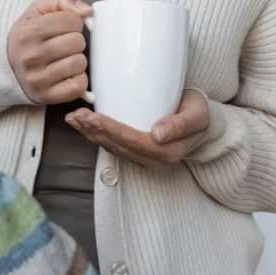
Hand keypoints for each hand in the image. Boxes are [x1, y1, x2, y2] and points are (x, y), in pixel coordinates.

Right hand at [7, 0, 91, 104]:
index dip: (73, 22)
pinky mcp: (45, 96)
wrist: (6, 67)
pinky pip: (78, 86)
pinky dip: (78, 80)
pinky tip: (67, 74)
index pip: (73, 20)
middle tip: (64, 44)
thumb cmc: (28, 36)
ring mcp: (37, 79)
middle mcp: (31, 56)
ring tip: (64, 58)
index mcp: (29, 31)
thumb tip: (87, 12)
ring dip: (77, 60)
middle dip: (75, 41)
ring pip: (80, 64)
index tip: (62, 28)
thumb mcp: (38, 9)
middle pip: (78, 42)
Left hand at [65, 89, 209, 168]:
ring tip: (74, 119)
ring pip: (111, 148)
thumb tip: (158, 135)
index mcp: (168, 153)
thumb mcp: (197, 115)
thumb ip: (180, 125)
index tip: (93, 117)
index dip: (112, 130)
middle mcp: (153, 161)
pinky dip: (95, 135)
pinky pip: (112, 146)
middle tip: (76, 116)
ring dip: (90, 134)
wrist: (201, 122)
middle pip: (118, 146)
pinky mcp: (135, 154)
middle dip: (95, 131)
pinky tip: (83, 124)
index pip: (133, 141)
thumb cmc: (198, 113)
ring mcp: (143, 159)